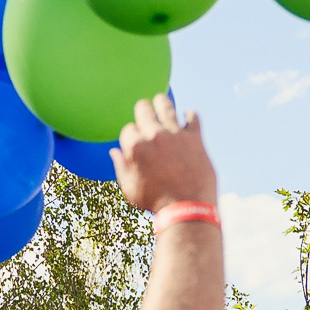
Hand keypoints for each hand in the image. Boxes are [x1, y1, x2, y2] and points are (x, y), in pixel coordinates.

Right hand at [114, 94, 215, 216]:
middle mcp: (154, 135)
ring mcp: (176, 134)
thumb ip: (121, 166)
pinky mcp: (195, 138)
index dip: (131, 134)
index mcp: (135, 146)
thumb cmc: (156, 202)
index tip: (136, 140)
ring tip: (161, 101)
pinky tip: (187, 118)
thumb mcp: (129, 188)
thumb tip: (114, 151)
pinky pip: (192, 117)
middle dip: (143, 110)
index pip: (128, 129)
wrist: (187, 208)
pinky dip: (190, 116)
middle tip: (145, 110)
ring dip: (162, 102)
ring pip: (166, 106)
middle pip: (144, 109)